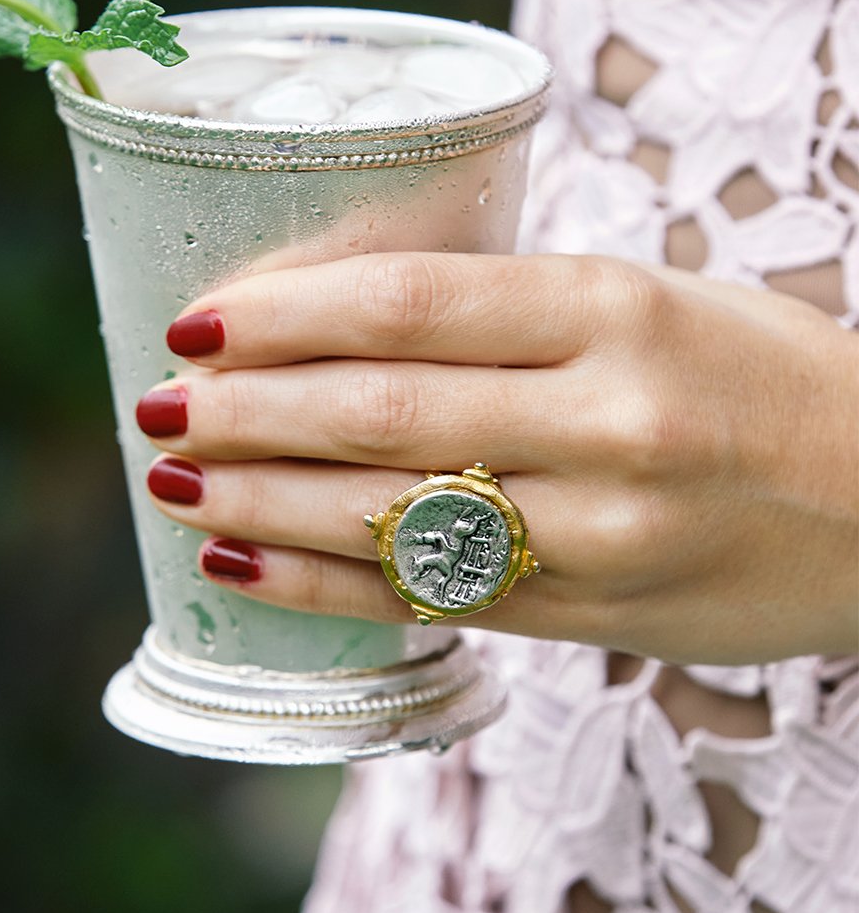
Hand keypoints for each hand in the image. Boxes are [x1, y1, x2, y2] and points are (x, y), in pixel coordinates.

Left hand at [135, 253, 858, 665]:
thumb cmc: (756, 372)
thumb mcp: (647, 299)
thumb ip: (506, 317)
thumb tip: (334, 325)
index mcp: (613, 309)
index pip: (408, 305)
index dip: (283, 315)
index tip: (197, 320)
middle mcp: (605, 418)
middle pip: (377, 414)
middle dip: (244, 410)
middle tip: (156, 401)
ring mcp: (600, 530)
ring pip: (389, 515)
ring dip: (259, 497)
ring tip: (172, 477)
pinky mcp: (594, 614)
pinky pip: (432, 598)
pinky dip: (323, 583)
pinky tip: (244, 559)